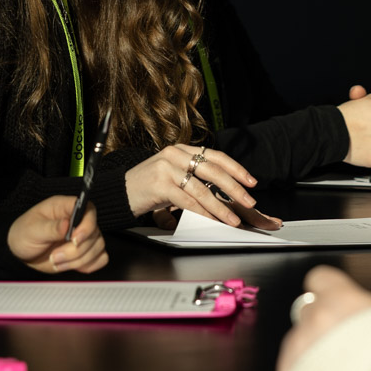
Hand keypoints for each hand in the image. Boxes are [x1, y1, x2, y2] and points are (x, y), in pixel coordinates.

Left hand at [9, 195, 109, 273]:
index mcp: (65, 208)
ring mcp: (83, 237)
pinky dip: (89, 265)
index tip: (74, 240)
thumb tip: (67, 224)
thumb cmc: (24, 235)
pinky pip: (100, 258)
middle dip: (75, 250)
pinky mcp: (85, 252)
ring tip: (57, 262)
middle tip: (55, 256)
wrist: (21, 254)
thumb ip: (51, 228)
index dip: (86, 225)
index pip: (88, 210)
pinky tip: (71, 265)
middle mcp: (77, 221)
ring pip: (98, 247)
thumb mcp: (32, 230)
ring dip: (78, 260)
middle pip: (94, 233)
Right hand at [124, 145, 278, 227]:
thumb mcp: (172, 174)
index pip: (215, 156)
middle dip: (234, 188)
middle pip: (213, 170)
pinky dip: (203, 212)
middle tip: (250, 202)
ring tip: (233, 219)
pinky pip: (187, 200)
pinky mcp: (160, 184)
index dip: (236, 169)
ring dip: (220, 206)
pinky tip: (212, 221)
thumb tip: (221, 191)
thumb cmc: (147, 186)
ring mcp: (167, 168)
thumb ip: (193, 177)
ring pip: (202, 188)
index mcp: (181, 149)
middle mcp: (175, 154)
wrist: (118, 192)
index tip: (251, 181)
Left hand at [276, 265, 370, 370]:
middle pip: (310, 312)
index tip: (330, 301)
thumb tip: (358, 314)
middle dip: (322, 328)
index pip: (321, 279)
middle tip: (342, 348)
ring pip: (299, 340)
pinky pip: (290, 366)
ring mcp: (300, 343)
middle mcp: (318, 317)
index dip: (327, 292)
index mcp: (344, 300)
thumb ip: (365, 314)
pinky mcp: (287, 369)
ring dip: (312, 353)